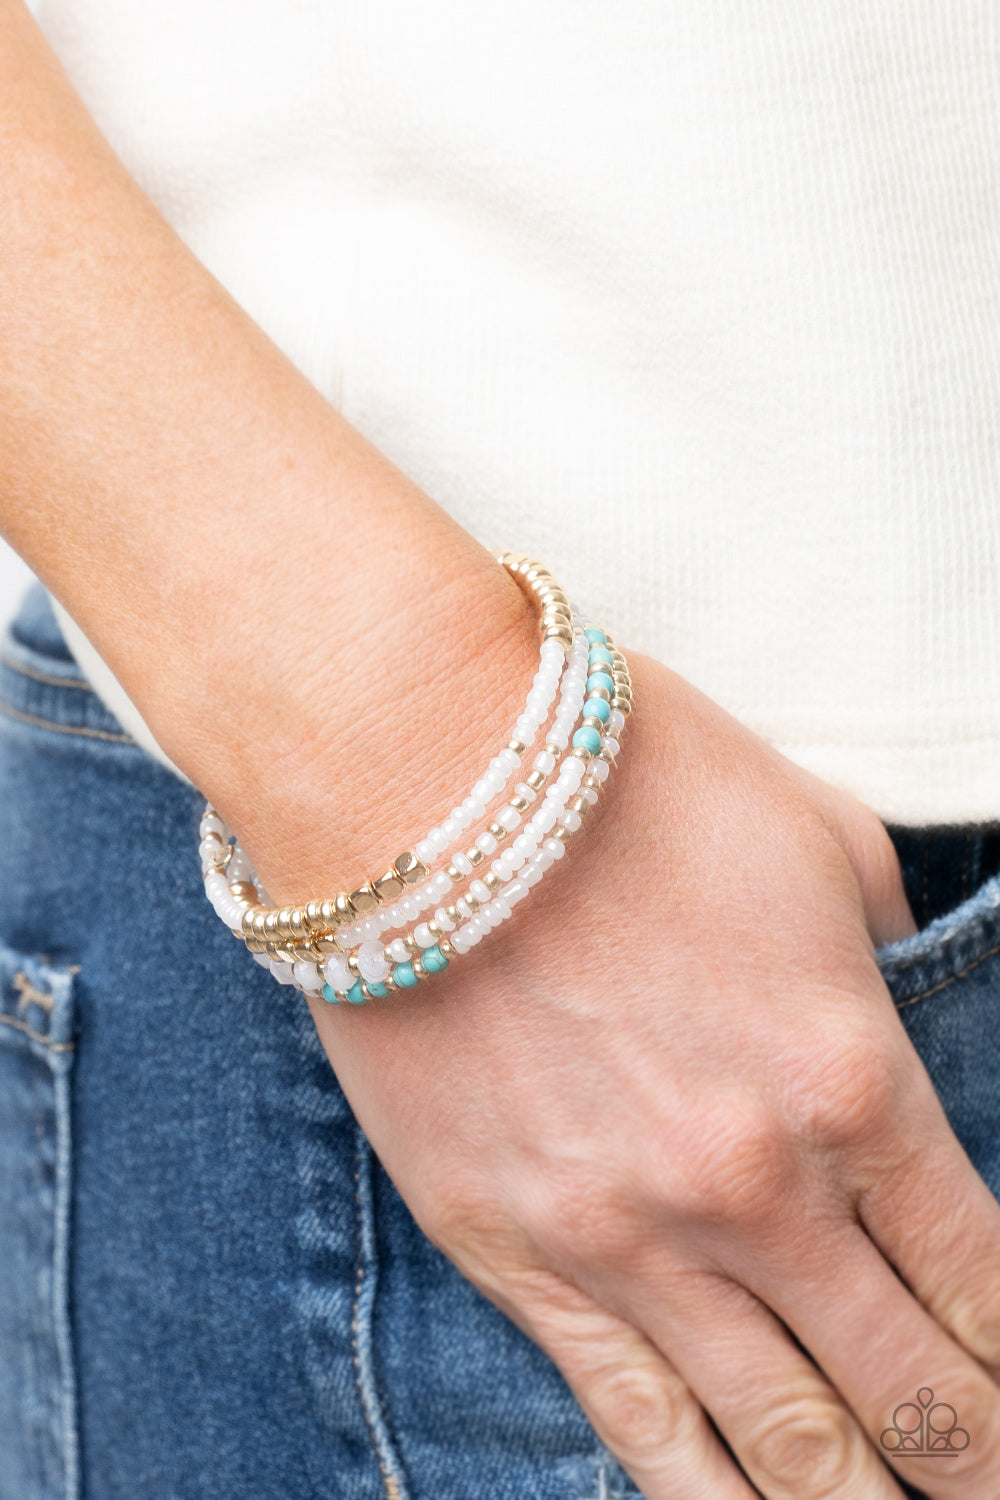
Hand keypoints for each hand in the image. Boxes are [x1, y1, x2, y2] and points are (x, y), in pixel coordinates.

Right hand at [240, 650, 999, 1499]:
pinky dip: (703, 1496)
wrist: (421, 777)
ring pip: (781, 1438)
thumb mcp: (813, 831)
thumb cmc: (625, 781)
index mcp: (852, 1078)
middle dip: (972, 1459)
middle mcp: (757, 1188)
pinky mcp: (511, 1249)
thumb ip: (885, 933)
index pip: (979, 1278)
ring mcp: (630, 1235)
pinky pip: (629, 1416)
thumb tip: (898, 978)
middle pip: (906, 1388)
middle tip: (990, 1494)